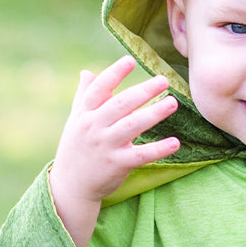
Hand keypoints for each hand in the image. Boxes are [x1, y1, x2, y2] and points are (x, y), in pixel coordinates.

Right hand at [48, 57, 179, 246]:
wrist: (70, 186)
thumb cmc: (76, 149)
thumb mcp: (76, 121)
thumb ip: (83, 96)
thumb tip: (86, 72)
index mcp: (84, 114)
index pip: (99, 89)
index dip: (114, 74)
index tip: (130, 60)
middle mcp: (93, 127)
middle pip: (120, 104)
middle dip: (143, 91)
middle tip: (163, 80)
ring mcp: (105, 146)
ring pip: (132, 126)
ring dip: (154, 113)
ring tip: (173, 102)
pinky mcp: (117, 164)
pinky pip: (141, 155)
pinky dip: (159, 149)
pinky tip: (176, 143)